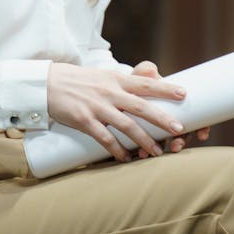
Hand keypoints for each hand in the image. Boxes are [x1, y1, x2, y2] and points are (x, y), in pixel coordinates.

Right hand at [47, 60, 188, 162]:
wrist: (48, 84)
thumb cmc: (79, 80)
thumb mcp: (103, 74)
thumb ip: (125, 80)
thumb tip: (151, 76)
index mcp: (115, 79)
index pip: (145, 83)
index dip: (165, 87)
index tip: (184, 93)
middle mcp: (109, 92)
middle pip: (140, 106)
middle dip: (162, 118)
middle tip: (179, 129)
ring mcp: (97, 107)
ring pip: (126, 126)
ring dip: (144, 140)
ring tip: (158, 152)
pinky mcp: (84, 120)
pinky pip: (105, 138)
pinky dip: (117, 150)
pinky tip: (126, 158)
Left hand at [129, 63, 210, 157]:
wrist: (114, 93)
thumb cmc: (133, 83)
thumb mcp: (138, 77)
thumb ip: (143, 72)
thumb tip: (151, 70)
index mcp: (174, 105)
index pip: (197, 118)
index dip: (202, 128)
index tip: (202, 135)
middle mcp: (169, 119)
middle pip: (183, 134)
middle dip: (181, 142)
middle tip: (176, 146)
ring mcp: (157, 130)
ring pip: (166, 142)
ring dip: (162, 149)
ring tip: (155, 153)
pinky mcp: (143, 137)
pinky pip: (148, 148)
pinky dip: (146, 153)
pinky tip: (140, 156)